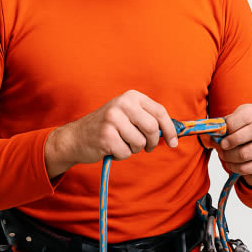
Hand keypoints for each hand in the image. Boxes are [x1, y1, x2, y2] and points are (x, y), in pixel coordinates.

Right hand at [45, 90, 178, 178]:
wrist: (77, 137)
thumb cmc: (108, 127)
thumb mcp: (128, 115)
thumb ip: (148, 119)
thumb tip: (173, 133)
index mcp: (131, 96)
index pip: (160, 112)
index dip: (170, 129)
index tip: (174, 142)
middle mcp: (122, 104)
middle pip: (152, 128)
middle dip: (152, 142)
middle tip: (146, 147)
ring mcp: (112, 119)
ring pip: (140, 143)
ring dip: (133, 149)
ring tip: (122, 143)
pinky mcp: (106, 136)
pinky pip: (126, 153)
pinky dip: (121, 155)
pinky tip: (111, 148)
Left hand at [202, 104, 251, 186]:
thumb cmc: (242, 131)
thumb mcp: (233, 123)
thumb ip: (223, 126)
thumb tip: (212, 134)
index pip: (246, 115)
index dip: (231, 125)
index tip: (221, 132)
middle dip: (232, 141)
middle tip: (222, 146)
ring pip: (248, 153)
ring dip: (231, 156)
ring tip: (224, 155)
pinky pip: (250, 167)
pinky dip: (236, 167)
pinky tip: (231, 164)